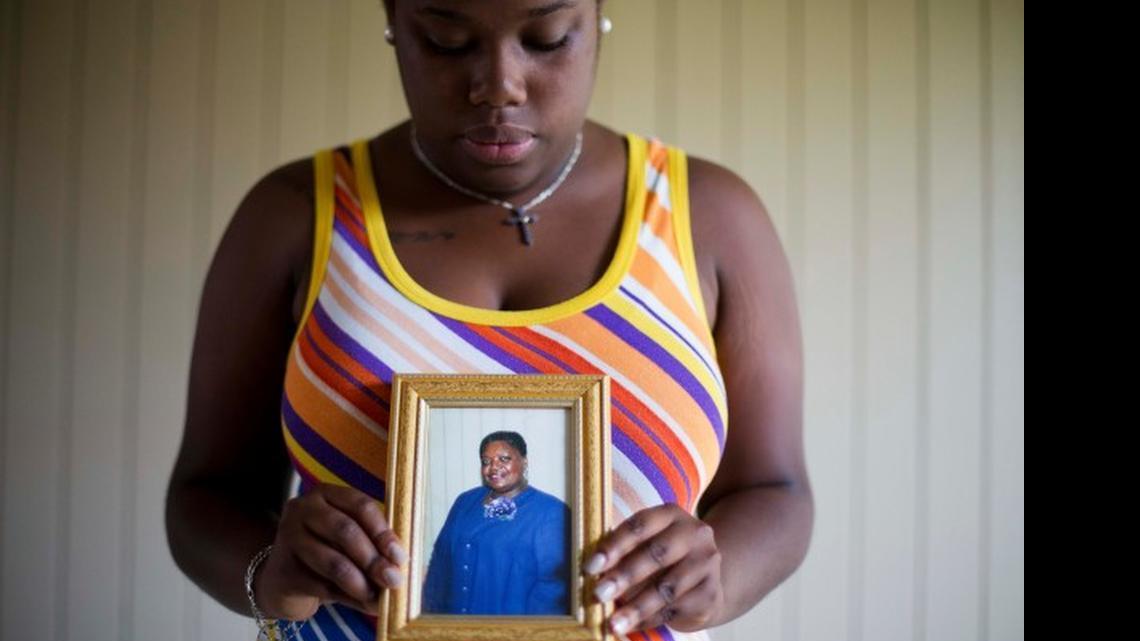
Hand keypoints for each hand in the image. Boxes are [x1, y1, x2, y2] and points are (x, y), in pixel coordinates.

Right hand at [254, 483, 407, 619]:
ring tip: (378, 597)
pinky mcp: (284, 572)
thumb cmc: (326, 553)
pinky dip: (350, 598)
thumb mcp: (349, 540)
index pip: (360, 506)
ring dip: (362, 583)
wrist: (282, 580)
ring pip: (334, 563)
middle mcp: (303, 510)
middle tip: (393, 579)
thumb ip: (373, 544)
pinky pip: (323, 587)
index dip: (383, 531)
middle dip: (374, 558)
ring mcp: (289, 539)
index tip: (400, 555)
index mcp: (326, 494)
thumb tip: (402, 564)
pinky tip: (364, 604)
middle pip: (345, 531)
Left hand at [584, 504, 724, 634]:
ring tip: (613, 623)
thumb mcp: (646, 544)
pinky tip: (631, 626)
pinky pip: (675, 609)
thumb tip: (592, 572)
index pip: (639, 525)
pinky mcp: (711, 593)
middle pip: (656, 554)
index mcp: (671, 515)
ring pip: (666, 588)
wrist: (706, 580)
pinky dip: (649, 620)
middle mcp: (695, 534)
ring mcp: (706, 564)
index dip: (613, 546)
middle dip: (624, 576)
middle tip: (599, 594)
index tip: (589, 567)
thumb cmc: (663, 559)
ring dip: (636, 607)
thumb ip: (623, 551)